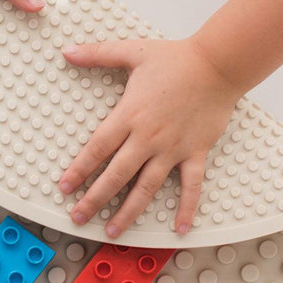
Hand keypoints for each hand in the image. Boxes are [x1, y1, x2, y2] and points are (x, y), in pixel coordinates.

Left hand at [58, 37, 241, 237]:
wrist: (218, 64)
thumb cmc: (175, 58)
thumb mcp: (132, 52)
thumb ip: (98, 53)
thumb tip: (68, 51)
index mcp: (129, 116)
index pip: (97, 149)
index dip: (79, 170)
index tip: (65, 187)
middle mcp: (147, 138)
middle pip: (115, 176)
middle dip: (94, 199)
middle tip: (78, 217)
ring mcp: (172, 149)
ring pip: (146, 188)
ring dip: (128, 212)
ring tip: (112, 232)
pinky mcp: (195, 153)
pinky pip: (191, 186)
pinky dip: (187, 208)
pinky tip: (179, 229)